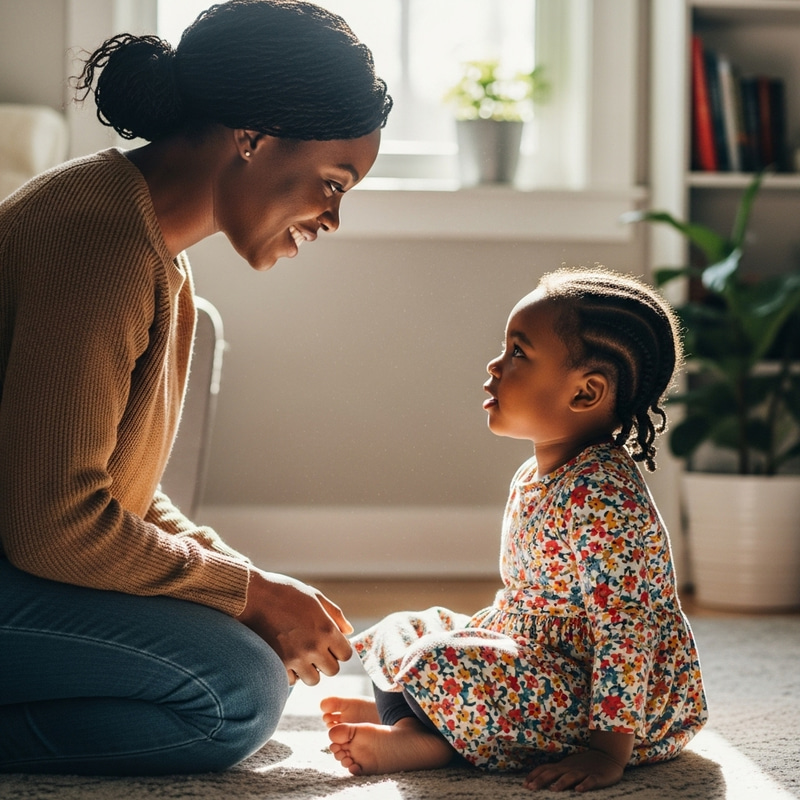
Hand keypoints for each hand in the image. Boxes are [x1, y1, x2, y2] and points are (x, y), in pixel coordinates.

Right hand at [236, 569, 353, 685]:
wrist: (252, 596)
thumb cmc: (285, 592)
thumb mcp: (315, 597)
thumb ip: (335, 615)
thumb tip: (349, 631)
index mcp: (326, 629)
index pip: (346, 654)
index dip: (340, 650)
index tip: (331, 644)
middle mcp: (314, 647)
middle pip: (332, 670)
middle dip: (326, 661)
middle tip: (316, 650)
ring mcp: (295, 658)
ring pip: (313, 679)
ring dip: (309, 670)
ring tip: (300, 655)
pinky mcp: (278, 665)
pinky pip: (292, 681)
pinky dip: (291, 673)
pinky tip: (286, 658)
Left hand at [523, 730, 632, 792]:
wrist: (608, 755)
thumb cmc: (585, 763)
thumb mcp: (568, 766)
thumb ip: (556, 772)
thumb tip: (537, 780)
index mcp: (563, 766)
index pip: (545, 769)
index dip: (534, 775)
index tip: (524, 784)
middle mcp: (570, 768)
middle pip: (553, 773)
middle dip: (541, 780)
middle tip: (530, 788)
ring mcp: (584, 772)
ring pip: (571, 777)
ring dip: (561, 783)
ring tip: (553, 789)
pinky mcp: (597, 777)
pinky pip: (591, 781)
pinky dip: (585, 785)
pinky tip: (579, 790)